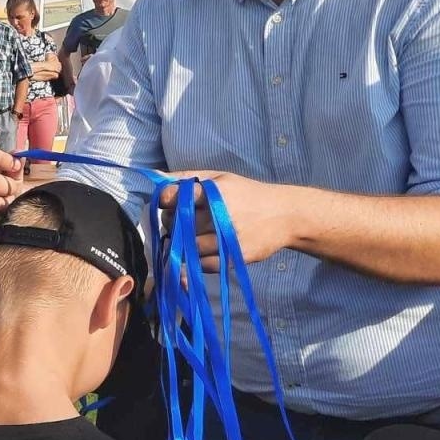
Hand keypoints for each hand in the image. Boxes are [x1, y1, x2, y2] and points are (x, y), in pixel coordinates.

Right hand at [0, 143, 26, 233]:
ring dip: (6, 205)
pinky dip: (0, 220)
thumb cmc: (0, 182)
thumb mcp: (8, 171)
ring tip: (6, 202)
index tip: (15, 166)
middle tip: (13, 190)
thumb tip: (19, 156)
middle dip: (10, 188)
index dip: (1, 159)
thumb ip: (14, 164)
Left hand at [156, 170, 299, 270]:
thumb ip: (187, 177)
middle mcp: (219, 215)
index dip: (164, 201)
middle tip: (179, 221)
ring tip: (191, 235)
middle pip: (176, 224)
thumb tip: (154, 175)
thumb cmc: (247, 194)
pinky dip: (197, 259)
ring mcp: (227, 238)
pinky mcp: (233, 257)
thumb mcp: (220, 177)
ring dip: (182, 243)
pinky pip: (202, 264)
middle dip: (172, 223)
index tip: (167, 203)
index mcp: (213, 191)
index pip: (172, 197)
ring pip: (187, 246)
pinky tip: (203, 249)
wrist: (285, 216)